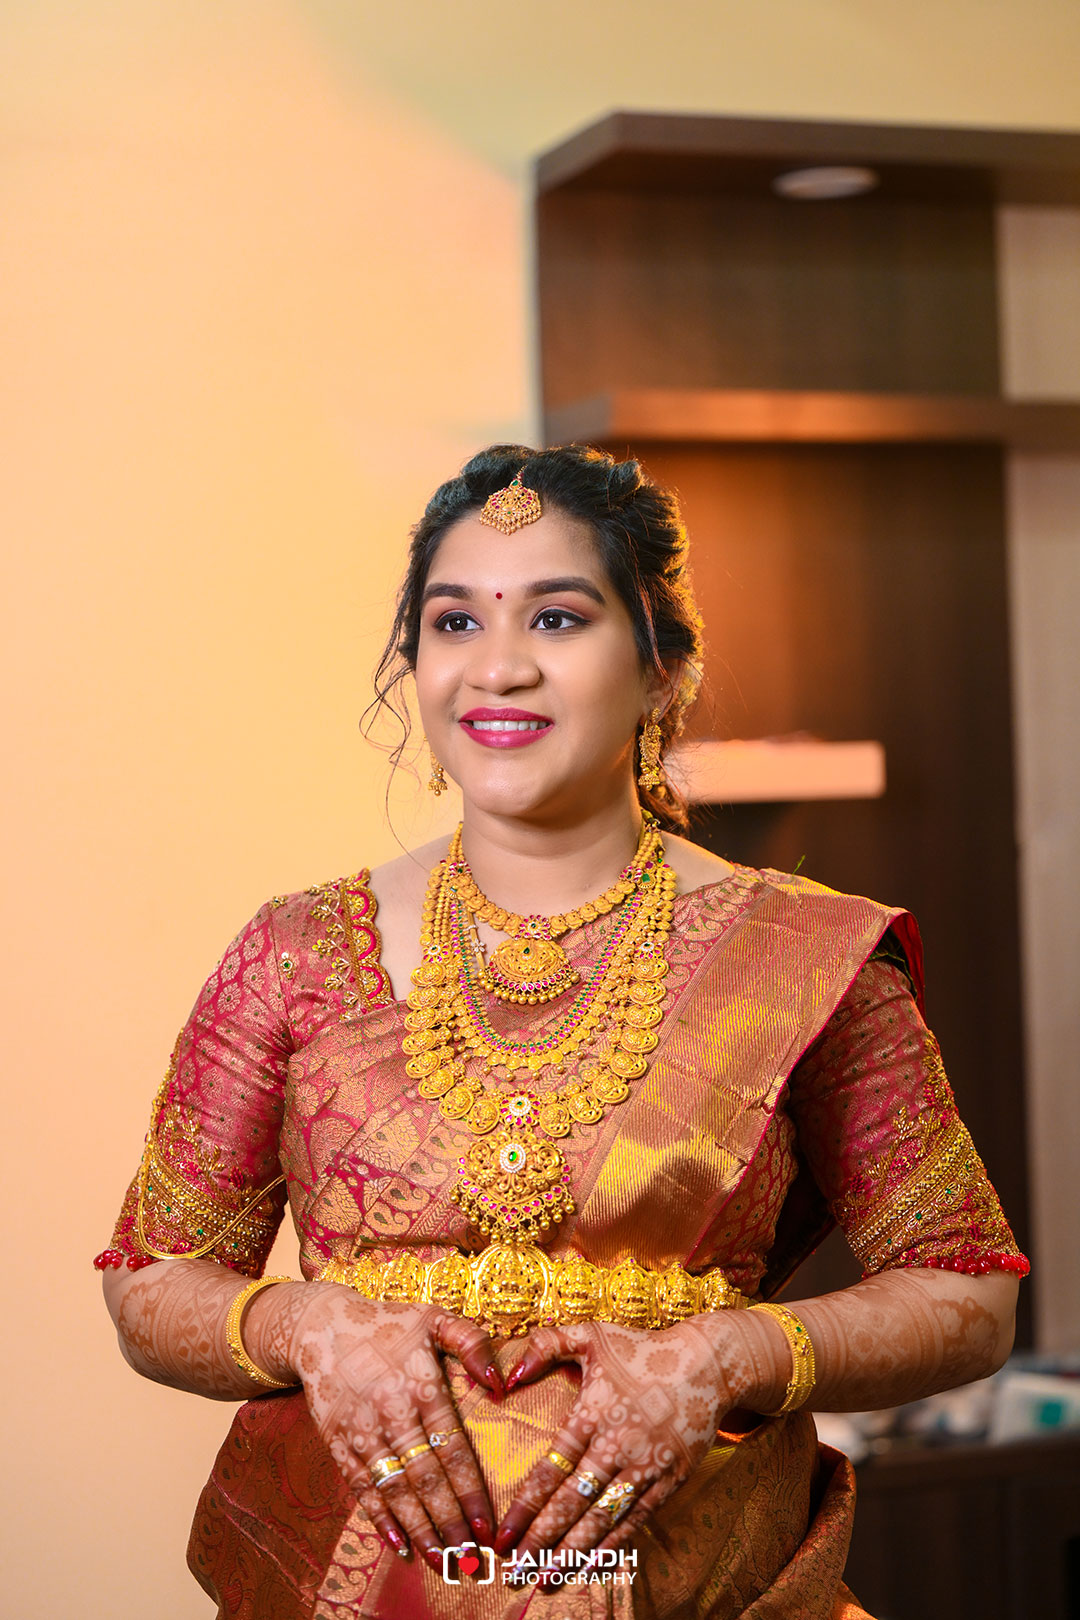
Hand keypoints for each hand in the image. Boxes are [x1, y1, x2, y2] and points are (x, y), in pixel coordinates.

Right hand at [288, 1284, 502, 1570]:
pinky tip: (398, 1544)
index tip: (488, 1525)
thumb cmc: (390, 1323)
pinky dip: (379, 1518)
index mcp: (421, 1384)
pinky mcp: (337, 1442)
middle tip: (470, 1558)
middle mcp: (392, 1412)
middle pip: (424, 1478)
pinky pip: (361, 1487)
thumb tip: (501, 1383)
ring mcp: (362, 1431)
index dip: (470, 1490)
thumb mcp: (435, 1319)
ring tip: (441, 1561)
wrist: (322, 1326)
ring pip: (394, 1489)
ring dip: (418, 1528)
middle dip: (448, 1522)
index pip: (452, 1448)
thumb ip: (472, 1344)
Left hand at [494, 1315, 737, 1566]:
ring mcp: (645, 1465)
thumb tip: (508, 1374)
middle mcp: (616, 1445)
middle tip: (514, 1573)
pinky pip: (636, 1519)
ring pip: (602, 1518)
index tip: (501, 1536)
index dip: (525, 1506)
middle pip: (572, 1503)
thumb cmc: (642, 1349)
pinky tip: (591, 1567)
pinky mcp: (670, 1479)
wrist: (707, 1363)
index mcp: (592, 1413)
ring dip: (572, 1552)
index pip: (551, 1469)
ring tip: (545, 1580)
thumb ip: (547, 1346)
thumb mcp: (592, 1335)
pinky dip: (613, 1546)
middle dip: (541, 1541)